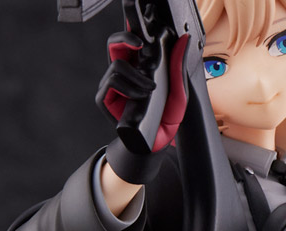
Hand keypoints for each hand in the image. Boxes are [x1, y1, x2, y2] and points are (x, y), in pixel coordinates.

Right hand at [96, 24, 189, 183]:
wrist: (156, 145)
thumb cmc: (165, 119)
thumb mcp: (179, 93)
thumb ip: (179, 67)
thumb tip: (182, 40)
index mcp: (138, 68)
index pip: (130, 42)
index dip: (131, 31)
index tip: (142, 30)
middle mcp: (123, 73)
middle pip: (114, 44)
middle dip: (125, 39)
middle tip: (140, 46)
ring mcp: (111, 85)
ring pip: (116, 65)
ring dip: (136, 76)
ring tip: (150, 90)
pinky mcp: (104, 98)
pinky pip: (111, 83)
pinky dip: (127, 87)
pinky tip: (139, 97)